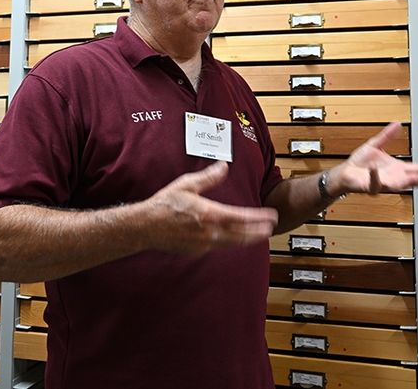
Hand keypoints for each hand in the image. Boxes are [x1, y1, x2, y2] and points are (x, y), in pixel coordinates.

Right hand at [145, 161, 278, 254]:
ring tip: (260, 235)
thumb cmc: (165, 204)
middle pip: (242, 234)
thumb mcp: (187, 185)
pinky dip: (232, 243)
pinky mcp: (198, 251)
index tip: (271, 216)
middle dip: (259, 231)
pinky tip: (236, 239)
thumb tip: (224, 166)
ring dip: (249, 239)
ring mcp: (204, 244)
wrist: (145, 227)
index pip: (242, 217)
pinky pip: (221, 247)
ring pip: (233, 243)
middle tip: (272, 228)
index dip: (259, 217)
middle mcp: (210, 232)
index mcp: (210, 214)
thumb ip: (209, 177)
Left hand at [331, 122, 417, 194]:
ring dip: (410, 181)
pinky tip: (375, 168)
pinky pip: (374, 183)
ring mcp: (383, 183)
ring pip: (399, 185)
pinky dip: (375, 176)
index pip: (416, 168)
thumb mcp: (376, 145)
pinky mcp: (369, 186)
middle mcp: (392, 178)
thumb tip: (397, 124)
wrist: (344, 173)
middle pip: (413, 178)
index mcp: (396, 169)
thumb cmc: (359, 163)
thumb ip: (387, 136)